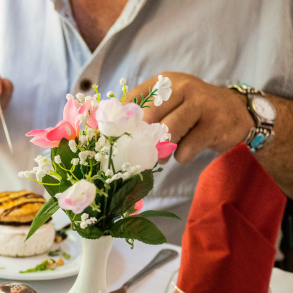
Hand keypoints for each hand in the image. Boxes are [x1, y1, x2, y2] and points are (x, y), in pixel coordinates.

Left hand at [127, 72, 253, 163]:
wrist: (236, 113)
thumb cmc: (192, 113)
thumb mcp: (168, 104)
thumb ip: (144, 113)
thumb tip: (111, 133)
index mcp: (165, 81)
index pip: (133, 100)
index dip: (124, 123)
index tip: (120, 138)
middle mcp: (183, 87)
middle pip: (150, 117)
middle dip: (145, 139)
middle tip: (146, 150)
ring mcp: (202, 103)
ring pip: (169, 132)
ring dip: (162, 150)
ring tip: (164, 155)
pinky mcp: (216, 124)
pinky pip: (186, 148)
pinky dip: (182, 156)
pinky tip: (187, 151)